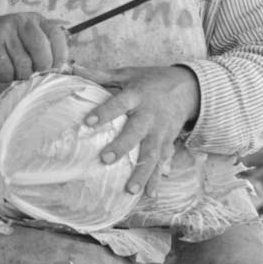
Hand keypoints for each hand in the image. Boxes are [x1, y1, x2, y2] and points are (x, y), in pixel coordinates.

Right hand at [0, 13, 68, 81]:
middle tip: (32, 74)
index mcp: (36, 20)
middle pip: (42, 53)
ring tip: (12, 71)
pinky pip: (7, 70)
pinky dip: (5, 77)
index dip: (60, 56)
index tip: (55, 68)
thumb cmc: (7, 43)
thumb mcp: (27, 39)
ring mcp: (6, 32)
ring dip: (19, 76)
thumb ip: (45, 50)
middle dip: (40, 70)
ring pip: (24, 65)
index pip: (56, 36)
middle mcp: (22, 22)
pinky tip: (0, 72)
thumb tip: (61, 70)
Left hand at [83, 65, 199, 195]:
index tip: (87, 122)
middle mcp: (150, 115)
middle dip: (122, 147)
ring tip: (130, 189)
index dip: (104, 112)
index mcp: (137, 95)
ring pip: (151, 153)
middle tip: (105, 159)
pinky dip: (157, 179)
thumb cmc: (152, 80)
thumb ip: (101, 75)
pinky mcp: (168, 142)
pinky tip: (150, 195)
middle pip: (136, 132)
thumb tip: (73, 67)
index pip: (119, 103)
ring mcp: (161, 131)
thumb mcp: (128, 73)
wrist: (189, 87)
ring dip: (141, 172)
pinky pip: (162, 163)